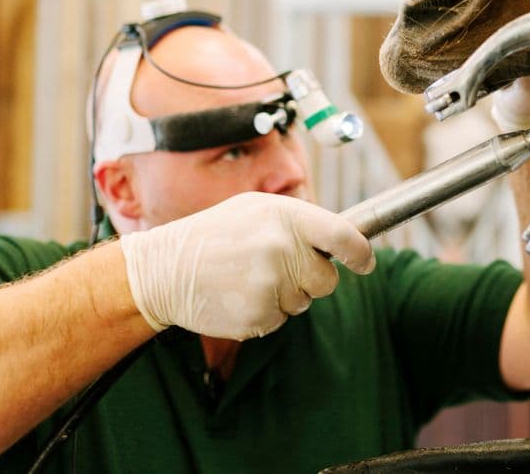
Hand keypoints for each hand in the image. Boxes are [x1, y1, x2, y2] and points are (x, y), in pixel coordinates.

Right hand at [119, 192, 374, 339]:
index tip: (366, 262)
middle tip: (277, 268)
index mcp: (287, 217)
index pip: (344, 236)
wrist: (163, 269)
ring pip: (303, 302)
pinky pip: (280, 321)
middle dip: (311, 279)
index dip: (361, 253)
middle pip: (327, 279)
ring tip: (247, 277)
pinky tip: (237, 296)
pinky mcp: (258, 315)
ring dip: (284, 296)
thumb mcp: (256, 209)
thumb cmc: (215, 235)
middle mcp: (282, 248)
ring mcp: (270, 284)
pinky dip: (264, 313)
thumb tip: (343, 239)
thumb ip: (300, 221)